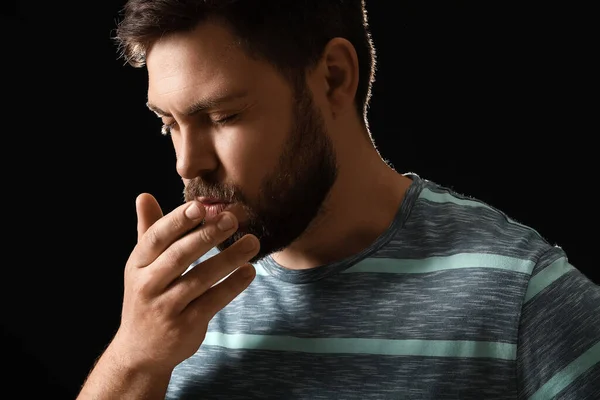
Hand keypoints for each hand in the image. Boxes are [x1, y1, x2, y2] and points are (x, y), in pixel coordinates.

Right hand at [109, 193, 258, 373]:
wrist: (140, 351)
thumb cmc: (147, 295)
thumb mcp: (141, 265)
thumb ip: (148, 230)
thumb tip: (144, 195)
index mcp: (137, 264)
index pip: (156, 238)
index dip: (177, 221)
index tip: (200, 205)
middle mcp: (147, 285)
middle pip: (179, 256)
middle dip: (206, 235)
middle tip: (232, 218)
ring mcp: (166, 308)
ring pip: (200, 279)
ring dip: (228, 259)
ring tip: (252, 242)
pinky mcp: (185, 327)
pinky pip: (212, 302)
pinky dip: (232, 286)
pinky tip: (250, 271)